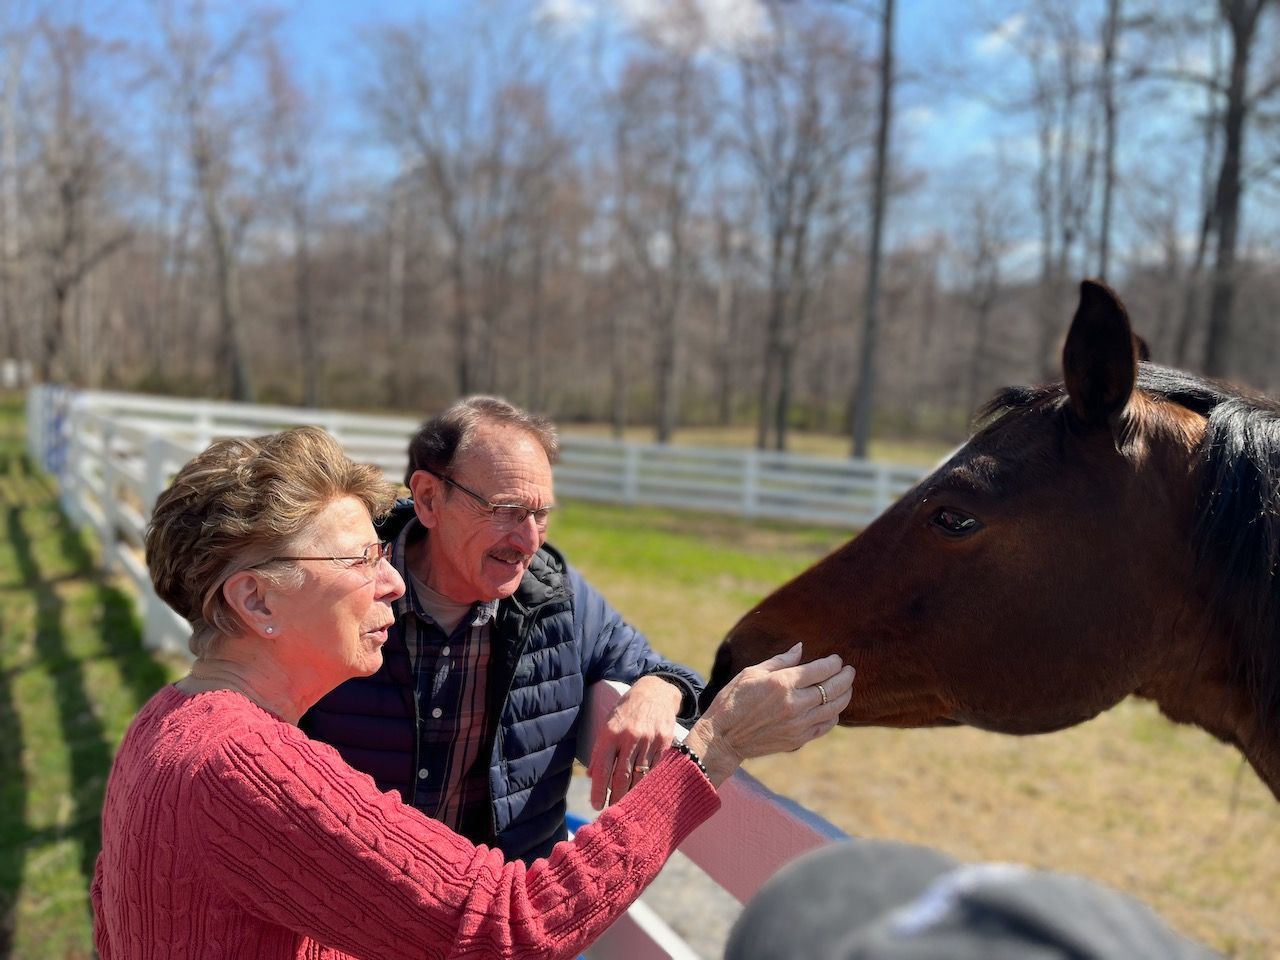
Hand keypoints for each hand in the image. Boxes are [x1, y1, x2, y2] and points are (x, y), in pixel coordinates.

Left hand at [588, 674, 683, 808]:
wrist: (655, 692)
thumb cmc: (627, 711)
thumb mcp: (608, 723)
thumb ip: (600, 749)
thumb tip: (591, 775)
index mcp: (611, 733)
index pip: (602, 767)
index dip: (598, 790)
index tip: (596, 805)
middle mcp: (629, 737)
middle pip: (621, 776)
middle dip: (616, 798)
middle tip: (613, 812)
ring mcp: (648, 740)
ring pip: (640, 776)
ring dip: (633, 794)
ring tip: (628, 807)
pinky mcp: (665, 741)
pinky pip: (656, 769)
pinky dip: (650, 783)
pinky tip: (646, 793)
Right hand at [685, 644, 853, 785]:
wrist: (724, 737)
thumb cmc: (733, 700)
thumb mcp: (751, 673)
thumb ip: (780, 660)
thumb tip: (801, 648)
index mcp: (782, 683)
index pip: (820, 670)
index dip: (833, 663)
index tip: (837, 659)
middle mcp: (794, 703)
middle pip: (833, 688)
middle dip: (846, 677)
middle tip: (849, 670)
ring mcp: (799, 724)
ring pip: (835, 708)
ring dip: (845, 696)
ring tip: (846, 687)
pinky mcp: (799, 739)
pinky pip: (825, 725)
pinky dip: (834, 715)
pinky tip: (833, 708)